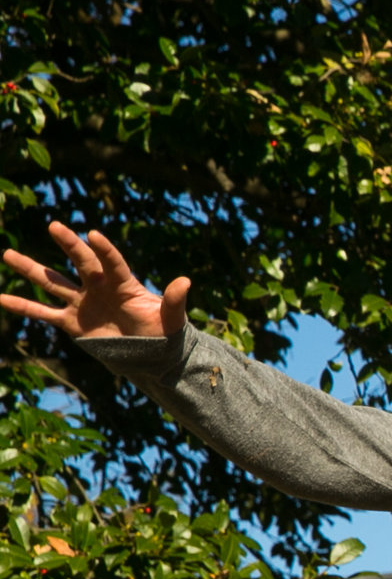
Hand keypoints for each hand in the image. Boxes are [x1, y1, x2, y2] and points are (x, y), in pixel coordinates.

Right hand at [1, 223, 187, 339]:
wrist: (151, 352)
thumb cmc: (164, 332)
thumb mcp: (172, 318)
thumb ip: (175, 301)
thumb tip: (186, 281)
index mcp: (124, 284)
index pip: (112, 263)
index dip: (104, 250)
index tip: (93, 234)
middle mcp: (98, 287)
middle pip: (81, 263)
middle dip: (68, 245)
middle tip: (55, 225)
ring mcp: (82, 302)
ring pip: (53, 282)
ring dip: (31, 269)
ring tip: (7, 254)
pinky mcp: (71, 321)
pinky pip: (42, 312)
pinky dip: (22, 306)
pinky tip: (0, 298)